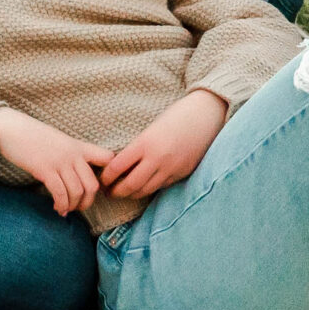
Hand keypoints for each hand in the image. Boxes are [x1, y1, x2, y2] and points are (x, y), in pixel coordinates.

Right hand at [0, 108, 113, 216]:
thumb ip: (71, 154)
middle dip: (87, 202)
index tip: (100, 187)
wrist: (11, 129)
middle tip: (78, 207)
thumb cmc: (33, 136)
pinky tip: (57, 208)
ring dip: (72, 206)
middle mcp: (73, 154)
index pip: (107, 158)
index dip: (110, 174)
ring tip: (64, 209)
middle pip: (93, 185)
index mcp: (78, 146)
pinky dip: (61, 205)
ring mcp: (60, 162)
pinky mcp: (45, 169)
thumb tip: (76, 174)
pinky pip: (60, 193)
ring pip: (77, 192)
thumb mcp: (59, 141)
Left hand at [101, 89, 227, 201]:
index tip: (102, 179)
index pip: (117, 167)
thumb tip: (120, 165)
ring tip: (124, 192)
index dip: (106, 177)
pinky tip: (143, 187)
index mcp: (145, 143)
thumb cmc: (176, 115)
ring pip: (145, 190)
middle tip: (108, 192)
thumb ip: (138, 147)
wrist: (206, 115)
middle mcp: (158, 159)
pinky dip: (149, 188)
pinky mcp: (182, 173)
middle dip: (116, 192)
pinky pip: (161, 186)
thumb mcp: (151, 127)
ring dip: (131, 194)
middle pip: (130, 185)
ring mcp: (171, 168)